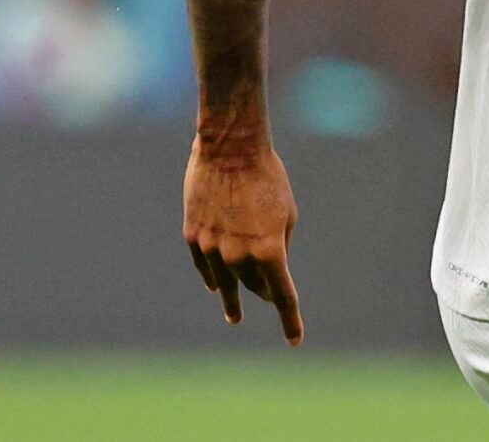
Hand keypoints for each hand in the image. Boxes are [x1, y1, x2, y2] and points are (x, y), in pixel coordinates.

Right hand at [183, 134, 303, 344]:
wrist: (230, 148)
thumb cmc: (268, 177)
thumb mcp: (287, 213)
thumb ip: (280, 245)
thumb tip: (270, 268)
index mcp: (269, 250)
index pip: (282, 297)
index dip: (290, 320)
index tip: (295, 340)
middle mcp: (239, 255)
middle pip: (254, 286)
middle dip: (263, 292)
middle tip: (268, 298)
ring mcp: (213, 247)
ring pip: (226, 282)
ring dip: (233, 297)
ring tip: (234, 315)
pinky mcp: (193, 236)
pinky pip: (205, 266)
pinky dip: (212, 277)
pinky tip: (216, 288)